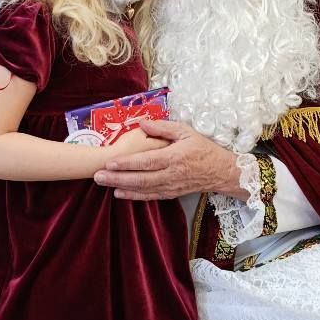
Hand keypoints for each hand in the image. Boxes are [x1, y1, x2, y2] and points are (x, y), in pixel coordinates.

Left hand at [94, 119, 244, 200]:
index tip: (109, 162)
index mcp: (175, 157)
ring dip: (122, 187)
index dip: (127, 163)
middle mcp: (171, 174)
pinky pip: (150, 196)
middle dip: (117, 178)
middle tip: (98, 176)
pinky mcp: (171, 193)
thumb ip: (163, 127)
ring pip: (143, 189)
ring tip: (104, 184)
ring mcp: (171, 186)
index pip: (147, 161)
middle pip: (140, 178)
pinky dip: (134, 196)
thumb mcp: (186, 131)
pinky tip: (120, 194)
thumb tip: (143, 123)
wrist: (221, 172)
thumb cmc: (203, 149)